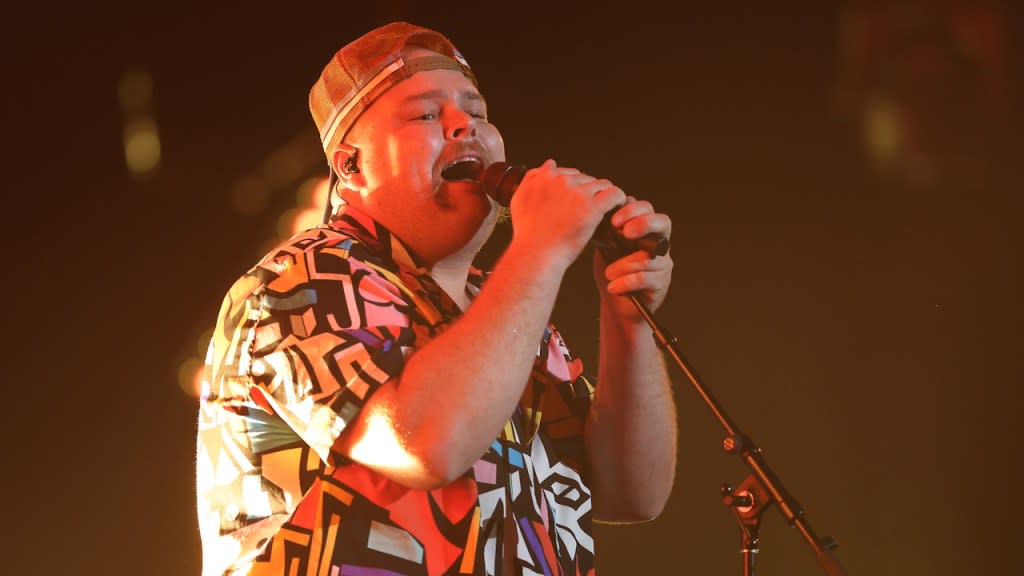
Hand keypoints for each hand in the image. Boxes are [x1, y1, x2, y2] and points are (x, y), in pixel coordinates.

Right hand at [507, 159, 626, 269]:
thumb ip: (532, 179)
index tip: (575, 200)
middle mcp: (559, 179)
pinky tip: (616, 209)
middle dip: (588, 192)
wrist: (535, 254)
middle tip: (589, 209)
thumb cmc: (527, 234)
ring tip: (605, 210)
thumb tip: (548, 164)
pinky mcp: (592, 206)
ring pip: (601, 184)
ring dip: (603, 195)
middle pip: (584, 178)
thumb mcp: (519, 200)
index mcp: (542, 177)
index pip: (566, 173)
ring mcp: (576, 191)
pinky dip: (618, 200)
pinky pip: (614, 194)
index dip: (573, 187)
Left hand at [594, 197, 673, 321]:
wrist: (615, 304)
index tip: (614, 221)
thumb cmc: (611, 273)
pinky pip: (645, 278)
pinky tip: (613, 287)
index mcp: (645, 231)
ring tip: (608, 274)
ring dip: (622, 266)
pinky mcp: (662, 283)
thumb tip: (604, 211)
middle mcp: (659, 244)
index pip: (648, 209)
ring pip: (647, 257)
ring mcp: (663, 264)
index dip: (634, 210)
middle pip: (663, 223)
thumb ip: (608, 231)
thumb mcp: (605, 248)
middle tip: (624, 233)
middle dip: (643, 223)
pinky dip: (625, 283)